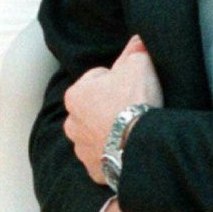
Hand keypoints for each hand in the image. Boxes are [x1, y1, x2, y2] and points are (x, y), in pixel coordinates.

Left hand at [63, 35, 163, 183]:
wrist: (141, 144)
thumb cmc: (134, 101)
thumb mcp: (138, 63)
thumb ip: (135, 50)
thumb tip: (137, 40)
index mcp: (75, 95)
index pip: (97, 79)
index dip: (117, 79)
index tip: (131, 85)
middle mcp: (71, 123)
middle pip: (94, 109)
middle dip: (109, 108)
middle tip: (133, 108)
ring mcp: (82, 149)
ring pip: (97, 135)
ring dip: (110, 132)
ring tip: (133, 130)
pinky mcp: (95, 170)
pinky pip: (105, 159)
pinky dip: (115, 155)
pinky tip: (129, 149)